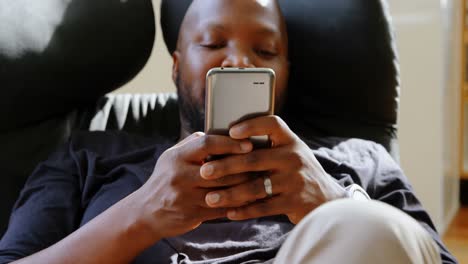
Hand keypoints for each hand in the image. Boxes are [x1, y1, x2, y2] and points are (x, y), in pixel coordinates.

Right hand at [132, 132, 253, 239]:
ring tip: (262, 180)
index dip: (229, 143)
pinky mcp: (192, 214)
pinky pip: (222, 209)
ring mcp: (186, 197)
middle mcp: (180, 176)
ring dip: (245, 186)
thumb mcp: (171, 157)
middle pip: (220, 170)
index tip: (248, 144)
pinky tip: (250, 199)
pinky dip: (238, 204)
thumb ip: (192, 144)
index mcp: (176, 158)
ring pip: (224, 191)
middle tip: (263, 163)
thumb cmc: (165, 179)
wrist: (146, 213)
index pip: (206, 144)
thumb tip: (218, 131)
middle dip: (244, 166)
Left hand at [199, 116, 346, 223]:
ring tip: (210, 198)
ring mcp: (295, 180)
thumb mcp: (289, 153)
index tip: (231, 131)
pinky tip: (229, 212)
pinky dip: (245, 210)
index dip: (252, 126)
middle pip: (254, 159)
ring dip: (230, 193)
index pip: (272, 124)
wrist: (327, 201)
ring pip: (256, 186)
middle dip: (226, 166)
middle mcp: (293, 158)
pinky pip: (264, 207)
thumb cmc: (297, 173)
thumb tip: (225, 143)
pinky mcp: (294, 202)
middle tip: (204, 171)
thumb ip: (266, 148)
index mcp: (290, 141)